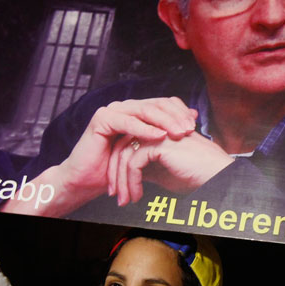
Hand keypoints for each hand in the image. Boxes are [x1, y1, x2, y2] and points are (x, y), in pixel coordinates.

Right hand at [6, 98, 199, 215]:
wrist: (88, 181)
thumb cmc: (118, 169)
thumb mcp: (149, 151)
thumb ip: (168, 134)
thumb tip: (194, 117)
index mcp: (137, 112)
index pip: (164, 104)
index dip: (180, 112)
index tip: (196, 126)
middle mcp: (126, 108)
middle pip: (156, 104)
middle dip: (175, 116)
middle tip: (190, 129)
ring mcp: (113, 111)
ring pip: (144, 110)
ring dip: (164, 121)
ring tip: (179, 132)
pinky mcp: (102, 119)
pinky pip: (127, 122)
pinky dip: (144, 129)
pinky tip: (159, 136)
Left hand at [107, 131, 233, 204]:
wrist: (217, 177)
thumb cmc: (197, 176)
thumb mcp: (165, 172)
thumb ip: (148, 168)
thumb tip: (130, 177)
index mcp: (156, 132)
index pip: (127, 145)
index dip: (120, 168)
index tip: (119, 190)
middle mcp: (154, 129)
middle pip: (122, 148)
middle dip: (115, 174)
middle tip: (115, 196)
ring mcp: (156, 133)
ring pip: (124, 155)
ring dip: (122, 181)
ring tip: (124, 201)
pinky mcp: (158, 143)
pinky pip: (134, 163)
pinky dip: (132, 182)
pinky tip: (137, 196)